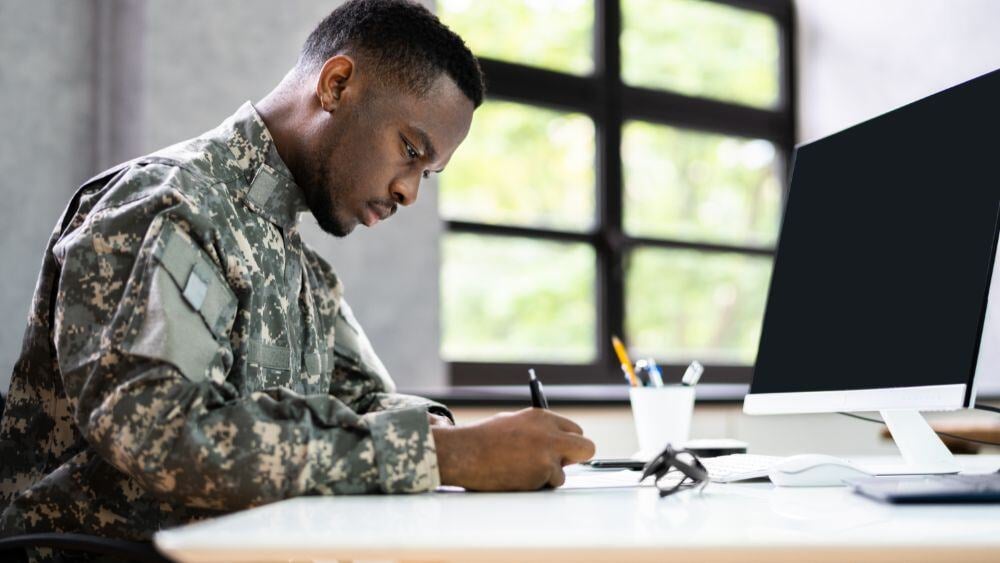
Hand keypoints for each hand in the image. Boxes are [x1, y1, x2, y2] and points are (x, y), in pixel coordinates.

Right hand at [432, 408, 594, 490]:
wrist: (464, 452)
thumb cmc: (484, 438)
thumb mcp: (514, 423)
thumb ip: (539, 431)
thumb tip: (557, 445)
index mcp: (542, 417)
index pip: (575, 430)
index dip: (568, 442)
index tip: (561, 450)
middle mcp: (550, 434)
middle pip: (586, 447)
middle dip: (577, 457)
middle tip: (560, 463)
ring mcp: (547, 455)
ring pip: (563, 473)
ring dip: (547, 476)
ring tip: (520, 470)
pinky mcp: (541, 474)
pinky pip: (547, 485)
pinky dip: (535, 485)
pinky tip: (515, 476)